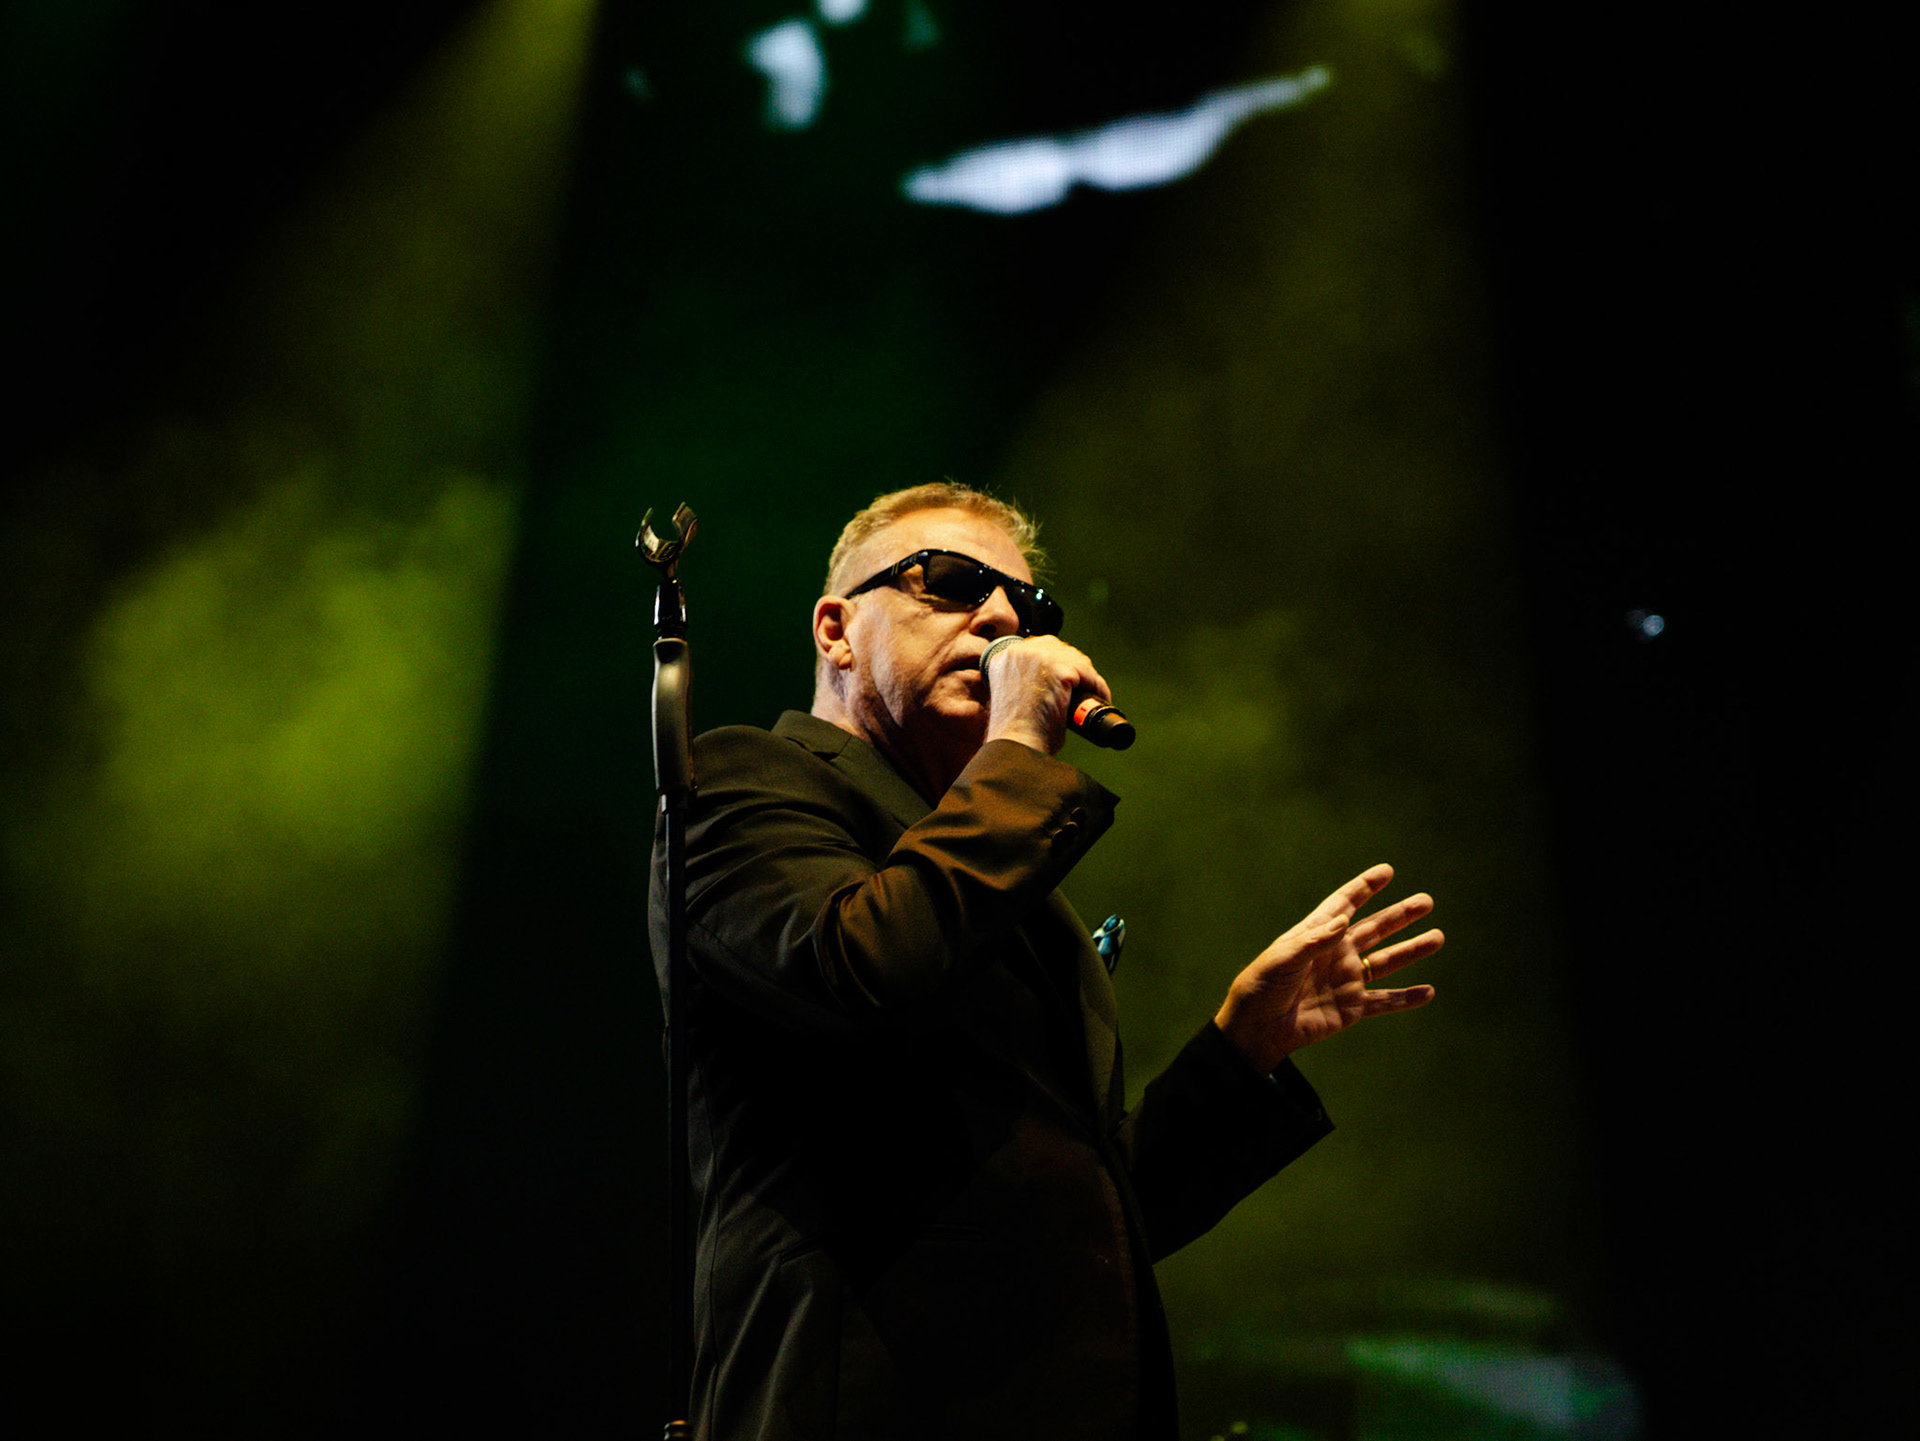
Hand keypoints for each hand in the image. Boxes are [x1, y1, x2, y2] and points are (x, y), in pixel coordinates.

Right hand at [982, 636, 1110, 755]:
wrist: (1016, 745)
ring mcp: (1039, 658)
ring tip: (1093, 694)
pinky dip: (1096, 686)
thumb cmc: (1014, 733)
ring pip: (1075, 659)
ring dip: (1087, 676)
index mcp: (1003, 658)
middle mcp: (1019, 652)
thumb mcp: (1010, 697)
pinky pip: (1087, 673)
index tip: (1066, 678)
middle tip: (1082, 686)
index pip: (1038, 648)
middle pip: (1058, 648)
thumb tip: (1047, 685)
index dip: (1056, 661)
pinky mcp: (1059, 670)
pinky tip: (1099, 697)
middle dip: (1074, 665)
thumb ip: (1022, 684)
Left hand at [1213, 864, 1440, 1071]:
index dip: (1364, 887)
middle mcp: (1336, 954)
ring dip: (1412, 950)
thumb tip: (1344, 921)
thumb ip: (1315, 941)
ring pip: (1386, 962)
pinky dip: (1406, 999)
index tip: (1386, 871)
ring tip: (1438, 937)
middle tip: (1426, 900)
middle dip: (1400, 915)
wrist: (1257, 1028)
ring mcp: (1346, 980)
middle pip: (1375, 929)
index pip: (1344, 905)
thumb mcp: (1282, 958)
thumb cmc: (1262, 987)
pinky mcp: (1351, 1008)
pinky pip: (1384, 1002)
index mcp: (1316, 935)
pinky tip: (1428, 992)